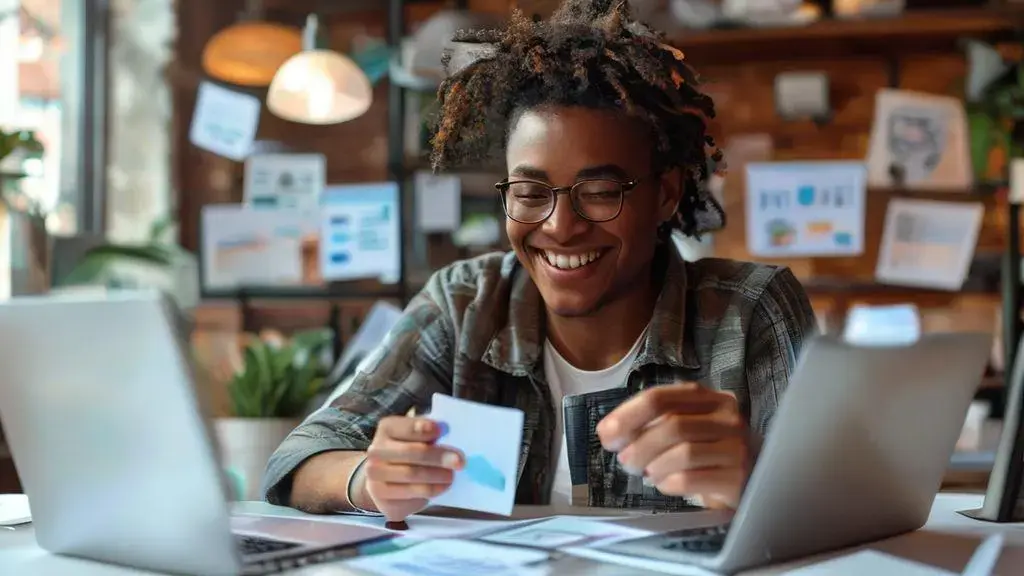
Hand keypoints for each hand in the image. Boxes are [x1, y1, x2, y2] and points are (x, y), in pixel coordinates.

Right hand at [357, 416, 463, 520]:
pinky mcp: (380, 492)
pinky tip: (443, 486)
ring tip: (452, 475)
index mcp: (387, 428)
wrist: (387, 483)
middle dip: (437, 456)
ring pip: (411, 473)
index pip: (405, 427)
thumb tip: (448, 434)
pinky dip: (430, 489)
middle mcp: (376, 449)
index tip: (442, 430)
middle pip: (410, 452)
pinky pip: (410, 491)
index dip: (423, 428)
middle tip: (460, 461)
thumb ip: (430, 436)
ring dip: (436, 475)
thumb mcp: (418, 440)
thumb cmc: (409, 455)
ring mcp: (375, 472)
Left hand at [596, 383, 751, 508]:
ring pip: (682, 452)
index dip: (627, 415)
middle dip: (639, 445)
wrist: (750, 483)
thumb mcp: (682, 430)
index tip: (607, 435)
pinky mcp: (738, 477)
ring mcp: (737, 447)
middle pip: (671, 424)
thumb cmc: (708, 454)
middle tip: (625, 462)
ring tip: (647, 474)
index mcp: (709, 398)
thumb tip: (609, 432)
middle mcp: (728, 417)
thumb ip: (650, 424)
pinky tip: (666, 485)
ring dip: (653, 466)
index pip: (661, 397)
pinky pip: (691, 479)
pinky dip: (669, 483)